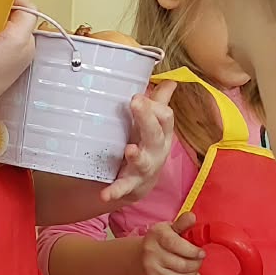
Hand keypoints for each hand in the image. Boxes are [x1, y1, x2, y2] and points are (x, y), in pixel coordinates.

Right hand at [0, 0, 38, 103]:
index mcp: (17, 40)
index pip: (27, 8)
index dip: (12, 0)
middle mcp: (27, 47)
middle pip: (23, 15)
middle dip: (3, 12)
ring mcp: (26, 53)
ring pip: (19, 25)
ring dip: (2, 23)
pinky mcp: (22, 57)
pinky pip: (17, 37)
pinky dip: (4, 34)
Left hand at [101, 80, 175, 205]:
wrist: (140, 184)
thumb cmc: (146, 146)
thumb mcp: (153, 125)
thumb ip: (158, 103)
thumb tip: (170, 80)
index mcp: (161, 133)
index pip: (165, 116)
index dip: (154, 106)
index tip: (138, 95)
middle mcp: (157, 150)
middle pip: (155, 133)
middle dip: (147, 118)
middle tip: (136, 102)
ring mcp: (145, 169)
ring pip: (144, 161)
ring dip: (137, 156)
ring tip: (130, 150)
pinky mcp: (131, 185)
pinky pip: (124, 188)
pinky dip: (115, 191)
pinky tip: (105, 194)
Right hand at [139, 213, 205, 274]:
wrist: (138, 258)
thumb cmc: (159, 242)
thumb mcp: (169, 228)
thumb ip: (182, 223)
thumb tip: (192, 217)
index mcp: (156, 236)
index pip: (177, 245)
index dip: (193, 251)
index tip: (201, 253)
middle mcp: (151, 253)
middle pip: (183, 265)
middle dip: (196, 264)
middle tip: (198, 260)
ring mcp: (152, 270)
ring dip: (193, 274)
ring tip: (193, 268)